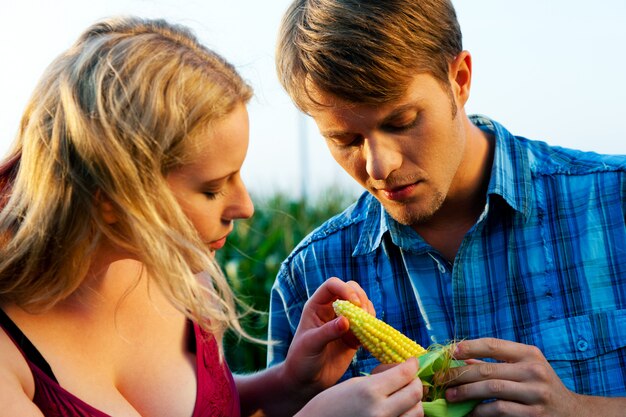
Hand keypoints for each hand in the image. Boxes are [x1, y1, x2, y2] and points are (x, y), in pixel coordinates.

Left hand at [282, 277, 373, 397]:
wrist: (307, 380)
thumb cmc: (301, 360)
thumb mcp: (311, 345)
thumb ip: (328, 332)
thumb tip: (346, 321)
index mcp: (317, 306)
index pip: (332, 285)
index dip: (345, 289)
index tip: (355, 303)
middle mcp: (331, 309)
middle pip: (351, 289)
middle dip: (361, 298)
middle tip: (364, 314)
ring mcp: (344, 321)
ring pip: (363, 304)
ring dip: (368, 312)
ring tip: (366, 328)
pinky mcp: (353, 334)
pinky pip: (368, 323)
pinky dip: (372, 327)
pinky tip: (365, 340)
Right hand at [296, 357, 423, 416]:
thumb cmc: (328, 404)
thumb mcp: (352, 384)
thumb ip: (378, 379)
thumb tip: (399, 372)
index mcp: (370, 391)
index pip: (405, 374)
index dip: (412, 365)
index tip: (413, 361)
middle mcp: (381, 411)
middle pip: (415, 393)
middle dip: (415, 381)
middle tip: (409, 377)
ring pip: (417, 412)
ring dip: (413, 400)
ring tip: (401, 394)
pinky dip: (407, 414)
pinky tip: (396, 408)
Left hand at [440, 338, 586, 415]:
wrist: (574, 414)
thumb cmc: (541, 386)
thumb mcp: (525, 368)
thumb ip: (497, 363)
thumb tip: (461, 360)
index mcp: (529, 353)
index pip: (492, 345)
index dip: (468, 347)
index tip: (450, 352)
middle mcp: (534, 370)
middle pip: (487, 369)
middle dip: (458, 374)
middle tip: (440, 379)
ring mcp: (535, 393)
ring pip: (491, 389)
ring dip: (465, 392)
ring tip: (449, 396)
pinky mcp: (533, 414)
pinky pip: (499, 410)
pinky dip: (479, 411)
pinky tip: (468, 413)